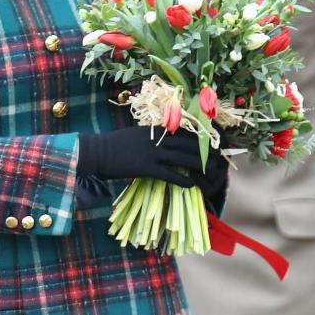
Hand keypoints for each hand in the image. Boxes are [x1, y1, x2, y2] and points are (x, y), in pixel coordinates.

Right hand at [77, 125, 225, 192]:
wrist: (97, 152)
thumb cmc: (114, 145)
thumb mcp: (136, 135)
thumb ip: (153, 137)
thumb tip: (166, 142)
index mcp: (156, 129)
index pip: (185, 131)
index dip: (201, 138)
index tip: (212, 144)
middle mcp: (157, 139)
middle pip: (189, 144)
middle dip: (205, 152)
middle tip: (218, 160)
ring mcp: (153, 153)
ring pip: (183, 158)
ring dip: (200, 166)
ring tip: (211, 173)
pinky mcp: (146, 168)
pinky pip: (170, 174)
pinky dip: (182, 180)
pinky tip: (191, 185)